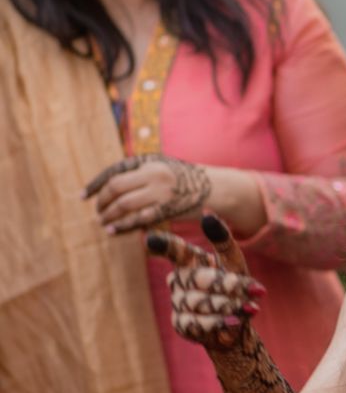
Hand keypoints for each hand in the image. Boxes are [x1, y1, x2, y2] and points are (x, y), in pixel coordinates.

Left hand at [84, 153, 210, 233]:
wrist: (216, 189)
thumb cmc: (185, 181)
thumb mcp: (162, 168)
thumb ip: (140, 175)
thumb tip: (110, 190)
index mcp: (149, 160)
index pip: (114, 171)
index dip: (95, 184)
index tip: (82, 197)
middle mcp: (153, 173)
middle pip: (115, 188)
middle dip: (101, 203)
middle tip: (97, 213)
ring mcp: (160, 191)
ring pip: (123, 205)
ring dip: (109, 216)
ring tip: (103, 223)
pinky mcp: (167, 209)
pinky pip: (138, 219)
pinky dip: (122, 226)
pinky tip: (113, 232)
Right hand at [147, 212, 265, 349]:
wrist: (238, 323)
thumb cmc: (235, 287)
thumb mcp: (234, 261)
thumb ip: (223, 241)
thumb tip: (206, 214)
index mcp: (190, 260)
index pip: (175, 250)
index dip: (164, 245)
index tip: (151, 240)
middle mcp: (179, 279)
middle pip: (199, 279)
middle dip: (229, 286)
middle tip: (256, 291)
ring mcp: (178, 302)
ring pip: (199, 302)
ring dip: (228, 305)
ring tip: (248, 307)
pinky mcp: (181, 324)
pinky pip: (197, 323)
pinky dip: (219, 323)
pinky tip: (235, 323)